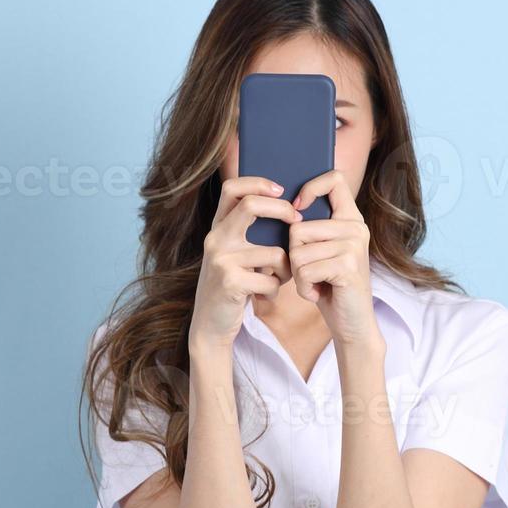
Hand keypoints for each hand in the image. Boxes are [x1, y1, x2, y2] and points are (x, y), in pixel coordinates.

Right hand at [189, 176, 296, 355]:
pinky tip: (264, 297)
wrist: (210, 325)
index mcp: (218, 228)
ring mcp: (221, 260)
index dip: (257, 183)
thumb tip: (289, 209)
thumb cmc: (233, 285)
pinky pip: (271, 281)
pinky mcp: (230, 283)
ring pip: (273, 253)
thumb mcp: (235, 254)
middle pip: (251, 205)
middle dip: (281, 209)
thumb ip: (249, 233)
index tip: (280, 189)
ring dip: (286, 269)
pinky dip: (275, 291)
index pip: (232, 188)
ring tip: (278, 279)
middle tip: (297, 220)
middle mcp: (215, 239)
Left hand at [288, 170, 380, 349]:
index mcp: (350, 218)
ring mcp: (353, 245)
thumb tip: (281, 204)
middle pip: (298, 228)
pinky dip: (304, 288)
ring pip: (297, 252)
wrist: (352, 323)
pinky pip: (304, 270)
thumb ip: (311, 227)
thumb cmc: (330, 285)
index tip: (297, 209)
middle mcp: (356, 227)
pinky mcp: (347, 266)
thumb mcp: (322, 251)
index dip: (310, 188)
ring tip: (316, 283)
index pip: (334, 179)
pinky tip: (319, 293)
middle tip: (313, 272)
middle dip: (294, 257)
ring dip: (299, 276)